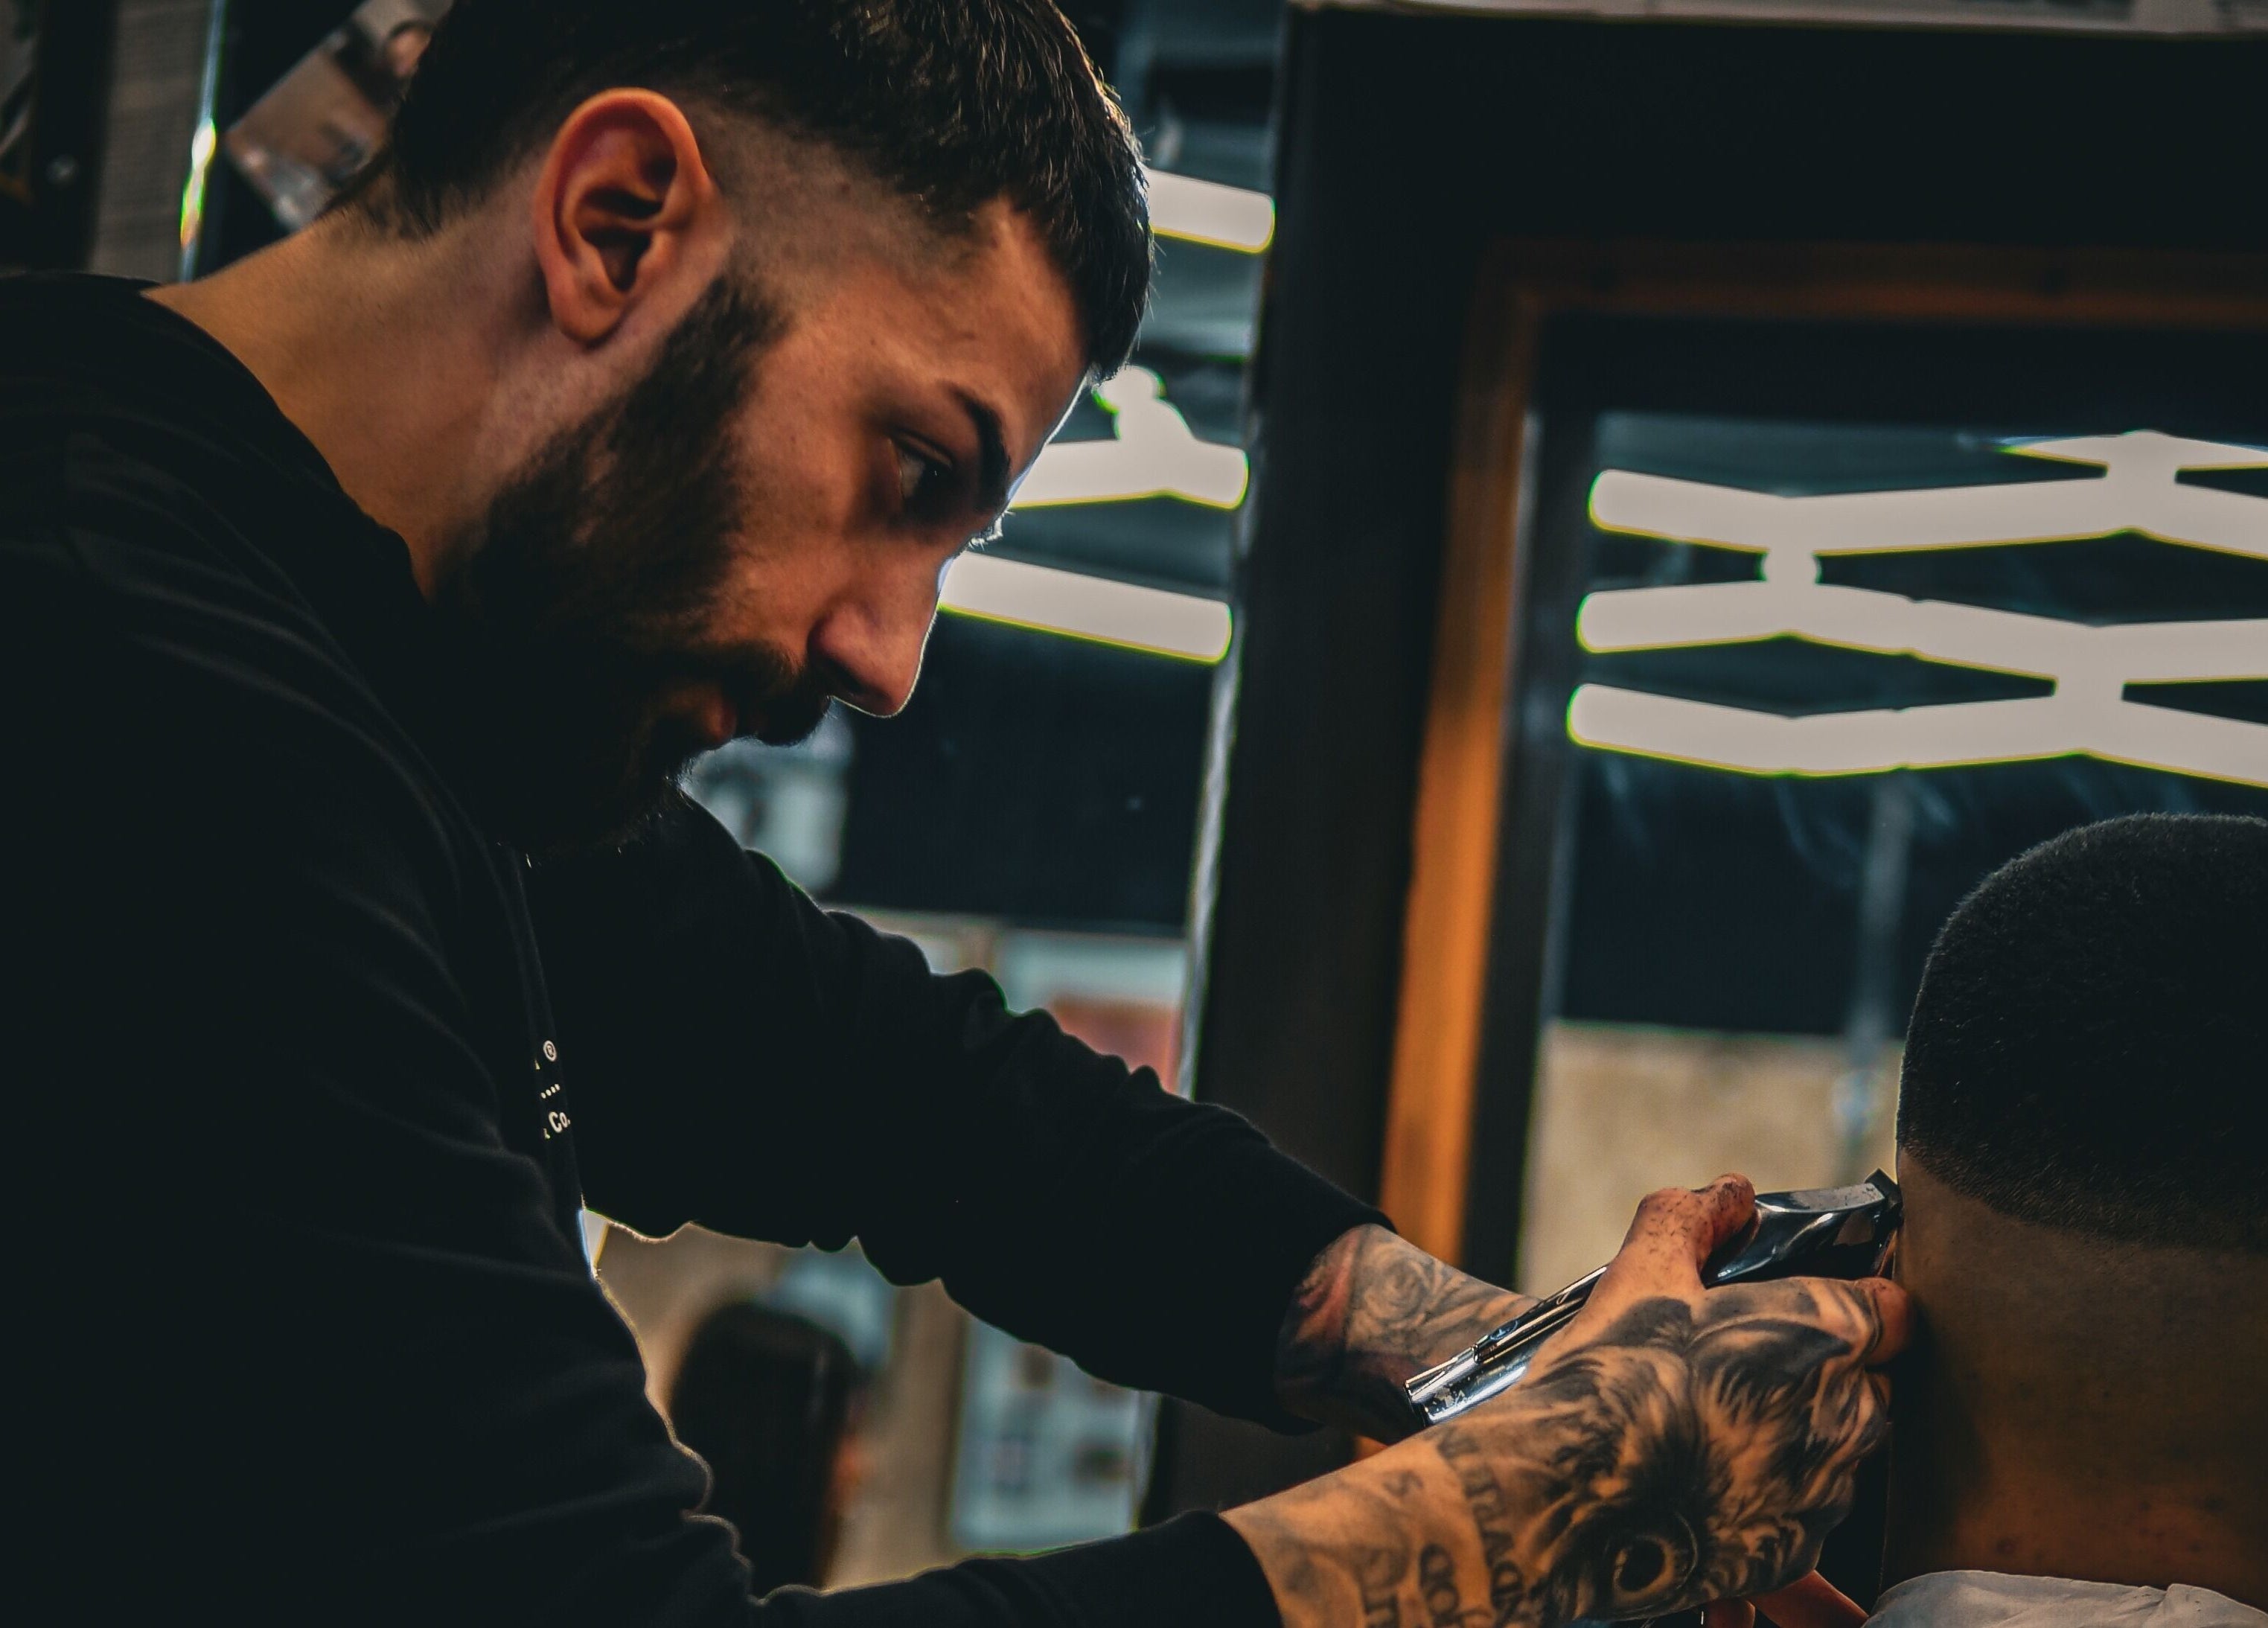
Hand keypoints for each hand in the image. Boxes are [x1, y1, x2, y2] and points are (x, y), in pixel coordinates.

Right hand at [1228, 1175, 1908, 1627]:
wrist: (1564, 1497)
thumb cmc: (1608, 1377)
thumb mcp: (1642, 1272)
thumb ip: (1694, 1218)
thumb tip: (1732, 1192)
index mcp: (1822, 1332)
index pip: (1891, 1307)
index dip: (1855, 1300)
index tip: (1809, 1304)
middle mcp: (1845, 1413)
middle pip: (1870, 1380)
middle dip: (1823, 1368)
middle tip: (1741, 1361)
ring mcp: (1825, 1489)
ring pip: (1841, 1445)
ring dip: (1800, 1427)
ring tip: (1715, 1419)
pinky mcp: (1797, 1547)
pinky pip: (1807, 1504)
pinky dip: (1773, 1486)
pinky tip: (1709, 1470)